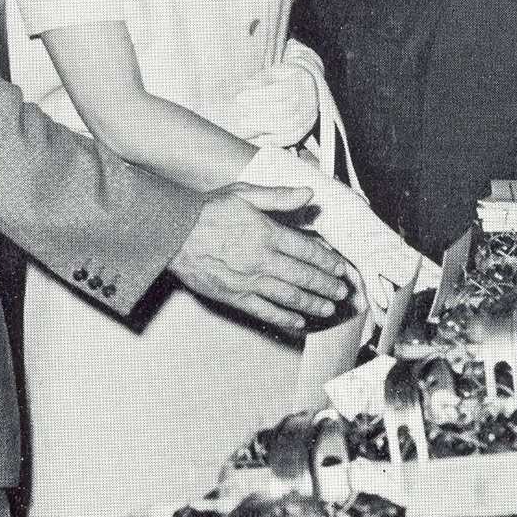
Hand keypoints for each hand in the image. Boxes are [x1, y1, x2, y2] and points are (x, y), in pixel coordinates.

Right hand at [168, 184, 356, 333]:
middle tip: (342, 292)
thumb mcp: (245, 193)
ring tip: (328, 309)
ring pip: (289, 297)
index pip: (308, 250)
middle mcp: (262, 259)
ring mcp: (249, 281)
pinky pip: (265, 311)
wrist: (174, 234)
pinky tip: (297, 323)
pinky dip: (284, 318)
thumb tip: (309, 193)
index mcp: (267, 233)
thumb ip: (279, 196)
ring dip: (312, 304)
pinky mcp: (234, 296)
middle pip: (304, 276)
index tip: (340, 268)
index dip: (327, 261)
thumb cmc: (209, 211)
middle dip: (327, 286)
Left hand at [229, 63, 317, 147]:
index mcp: (299, 80)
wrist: (304, 86)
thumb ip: (259, 80)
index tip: (240, 98)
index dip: (258, 95)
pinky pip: (291, 137)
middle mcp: (308, 98)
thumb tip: (247, 89)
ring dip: (263, 127)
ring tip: (246, 125)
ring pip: (288, 126)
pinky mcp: (306, 128)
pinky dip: (273, 140)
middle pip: (284, 110)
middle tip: (241, 116)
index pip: (280, 90)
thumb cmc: (284, 79)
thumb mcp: (271, 73)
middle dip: (258, 114)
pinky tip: (258, 136)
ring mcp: (308, 114)